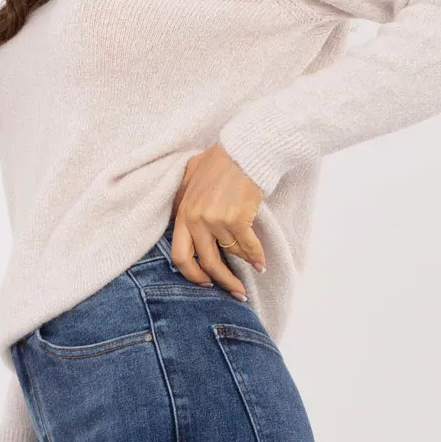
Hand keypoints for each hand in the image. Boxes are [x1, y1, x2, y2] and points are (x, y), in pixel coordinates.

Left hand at [170, 143, 266, 297]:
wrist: (245, 149)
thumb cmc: (221, 159)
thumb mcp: (191, 175)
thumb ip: (182, 197)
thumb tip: (178, 214)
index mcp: (183, 212)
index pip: (180, 255)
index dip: (192, 274)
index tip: (205, 282)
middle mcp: (196, 220)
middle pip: (205, 263)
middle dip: (221, 282)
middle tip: (234, 292)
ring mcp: (215, 220)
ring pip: (230, 254)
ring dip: (243, 264)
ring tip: (255, 268)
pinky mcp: (237, 219)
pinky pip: (247, 247)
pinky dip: (256, 257)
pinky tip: (261, 264)